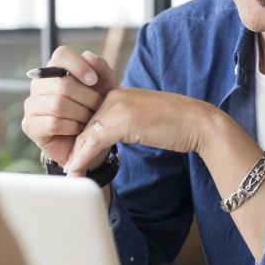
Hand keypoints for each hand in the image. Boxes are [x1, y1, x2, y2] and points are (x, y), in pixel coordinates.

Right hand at [21, 47, 116, 165]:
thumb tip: (88, 55)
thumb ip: (101, 70)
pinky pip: (53, 123)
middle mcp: (39, 85)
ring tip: (90, 119)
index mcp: (55, 70)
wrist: (90, 142)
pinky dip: (72, 127)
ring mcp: (31, 105)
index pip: (61, 55)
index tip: (94, 81)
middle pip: (62, 83)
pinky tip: (79, 130)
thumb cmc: (95, 112)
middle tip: (98, 107)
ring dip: (81, 113)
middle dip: (86, 97)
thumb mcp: (105, 89)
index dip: (79, 65)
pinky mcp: (30, 125)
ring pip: (58, 104)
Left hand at [62, 87, 211, 175]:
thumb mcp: (139, 118)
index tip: (72, 155)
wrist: (197, 123)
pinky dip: (84, 158)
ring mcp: (118, 105)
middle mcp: (114, 94)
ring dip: (77, 157)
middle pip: (83, 124)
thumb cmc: (173, 123)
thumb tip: (98, 142)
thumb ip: (119, 123)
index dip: (79, 136)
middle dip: (75, 147)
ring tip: (71, 173)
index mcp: (117, 91)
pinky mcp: (123, 119)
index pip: (87, 114)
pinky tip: (77, 170)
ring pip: (86, 133)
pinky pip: (94, 141)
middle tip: (68, 167)